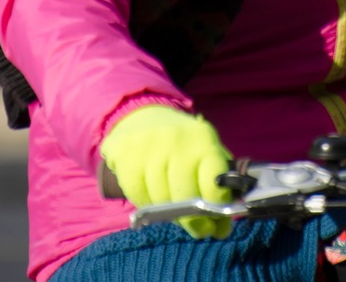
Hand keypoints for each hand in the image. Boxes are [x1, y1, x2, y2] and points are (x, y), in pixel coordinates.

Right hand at [100, 104, 232, 238]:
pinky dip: (145, 203)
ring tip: (174, 206)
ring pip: (161, 201)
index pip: (214, 182)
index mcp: (202, 138)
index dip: (216, 206)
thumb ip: (216, 191)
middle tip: (199, 227)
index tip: (216, 218)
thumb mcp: (206, 157)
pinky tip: (150, 193)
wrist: (142, 117)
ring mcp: (148, 145)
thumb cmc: (182, 146)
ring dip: (169, 213)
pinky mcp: (125, 153)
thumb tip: (221, 229)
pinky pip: (137, 196)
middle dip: (194, 221)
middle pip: (186, 197)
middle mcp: (176, 138)